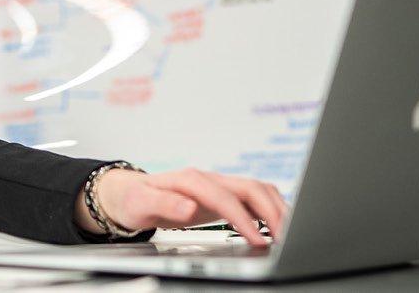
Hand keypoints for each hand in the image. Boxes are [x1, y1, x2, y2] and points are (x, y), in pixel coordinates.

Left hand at [75, 168, 286, 246]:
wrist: (128, 193)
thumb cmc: (134, 199)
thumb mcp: (142, 203)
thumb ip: (166, 203)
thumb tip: (190, 206)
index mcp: (191, 180)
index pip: (226, 198)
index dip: (244, 219)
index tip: (258, 240)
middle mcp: (209, 179)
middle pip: (251, 188)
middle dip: (272, 212)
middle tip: (287, 239)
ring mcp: (218, 185)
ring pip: (258, 190)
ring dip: (277, 209)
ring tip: (290, 234)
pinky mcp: (224, 195)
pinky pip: (255, 198)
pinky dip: (272, 209)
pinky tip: (279, 226)